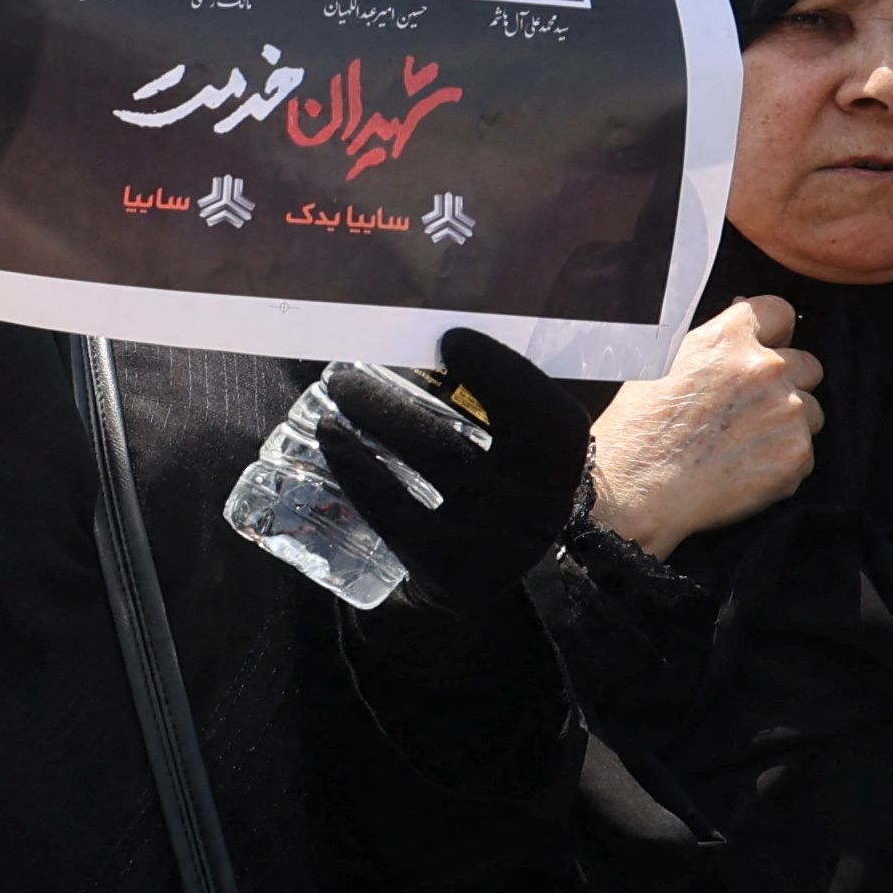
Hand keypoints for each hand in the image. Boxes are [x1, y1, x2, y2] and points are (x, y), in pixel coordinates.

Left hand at [304, 329, 592, 614]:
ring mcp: (496, 541)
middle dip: (424, 393)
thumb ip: (492, 391)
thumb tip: (435, 313)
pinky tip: (332, 439)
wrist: (481, 579)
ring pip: (437, 466)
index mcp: (560, 464)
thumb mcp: (506, 445)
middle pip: (486, 440)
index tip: (452, 339)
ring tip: (336, 394)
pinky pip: (397, 513)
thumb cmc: (488, 486)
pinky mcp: (450, 572)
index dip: (505, 374)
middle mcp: (538, 505)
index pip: (549, 419)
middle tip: (352, 373)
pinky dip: (359, 470)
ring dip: (380, 419)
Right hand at [587, 295, 821, 558]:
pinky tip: (742, 470)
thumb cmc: (636, 429)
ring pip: (811, 411)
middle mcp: (765, 368)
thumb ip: (713, 345)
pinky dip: (780, 462)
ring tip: (742, 446)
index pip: (779, 312)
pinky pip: (804, 452)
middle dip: (786, 383)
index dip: (774, 332)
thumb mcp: (663, 365)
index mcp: (728, 338)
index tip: (767, 347)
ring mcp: (786, 411)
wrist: (633, 489)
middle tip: (748, 411)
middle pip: (807, 364)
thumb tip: (747, 332)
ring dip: (786, 424)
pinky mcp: (796, 454)